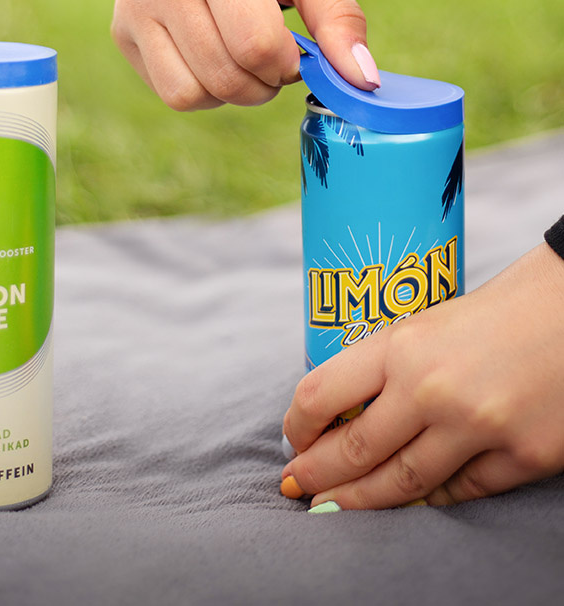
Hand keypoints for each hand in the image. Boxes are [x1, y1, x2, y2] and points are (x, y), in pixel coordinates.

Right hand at [112, 0, 378, 110]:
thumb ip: (341, 21)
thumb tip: (362, 82)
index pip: (255, 45)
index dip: (284, 64)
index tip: (291, 49)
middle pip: (224, 77)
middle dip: (261, 84)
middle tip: (268, 58)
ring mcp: (134, 8)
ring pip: (191, 95)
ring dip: (230, 93)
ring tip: (238, 58)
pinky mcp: (124, 33)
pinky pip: (172, 96)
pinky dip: (203, 93)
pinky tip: (211, 62)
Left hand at [281, 242, 563, 508]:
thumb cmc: (494, 310)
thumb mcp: (424, 325)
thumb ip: (385, 367)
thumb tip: (341, 414)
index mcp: (401, 346)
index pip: (320, 395)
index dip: (296, 426)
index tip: (292, 440)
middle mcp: (433, 390)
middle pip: (354, 450)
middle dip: (316, 475)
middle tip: (297, 486)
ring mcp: (480, 428)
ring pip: (401, 483)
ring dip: (360, 500)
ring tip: (334, 505)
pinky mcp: (525, 456)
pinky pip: (460, 491)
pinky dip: (429, 497)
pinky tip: (409, 498)